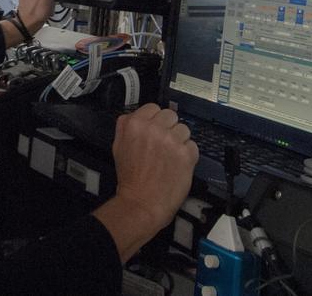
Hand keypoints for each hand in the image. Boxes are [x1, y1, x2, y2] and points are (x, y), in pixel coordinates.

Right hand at [111, 103, 197, 229]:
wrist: (142, 203)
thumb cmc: (129, 177)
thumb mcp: (118, 146)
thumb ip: (127, 127)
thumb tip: (138, 116)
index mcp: (134, 123)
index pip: (153, 108)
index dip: (155, 120)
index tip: (155, 132)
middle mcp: (154, 128)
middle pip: (171, 115)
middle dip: (168, 128)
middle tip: (164, 145)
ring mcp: (171, 140)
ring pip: (184, 129)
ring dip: (179, 141)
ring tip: (171, 157)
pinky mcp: (186, 154)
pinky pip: (193, 146)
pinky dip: (188, 155)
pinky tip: (178, 166)